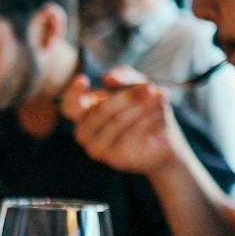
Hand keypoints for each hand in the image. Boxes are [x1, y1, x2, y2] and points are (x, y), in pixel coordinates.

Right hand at [64, 70, 188, 176]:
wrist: (166, 140)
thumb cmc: (146, 110)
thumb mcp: (137, 85)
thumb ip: (123, 76)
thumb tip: (107, 78)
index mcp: (85, 114)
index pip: (69, 105)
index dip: (72, 93)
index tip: (84, 80)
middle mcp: (85, 132)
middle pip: (100, 110)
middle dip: (127, 97)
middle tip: (149, 87)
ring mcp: (96, 148)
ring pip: (117, 121)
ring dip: (141, 107)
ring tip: (158, 99)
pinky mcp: (113, 159)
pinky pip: (129, 135)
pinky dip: (147, 121)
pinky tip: (159, 115)